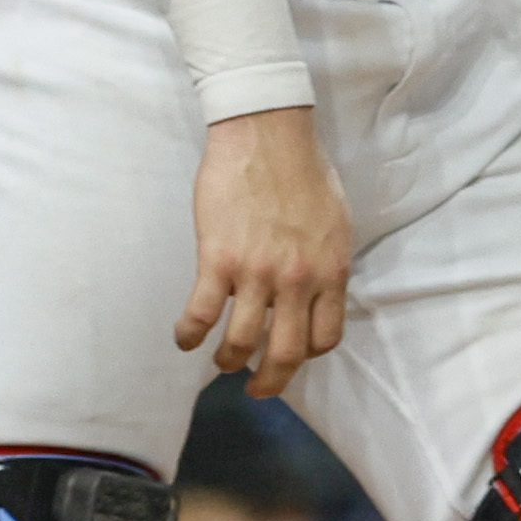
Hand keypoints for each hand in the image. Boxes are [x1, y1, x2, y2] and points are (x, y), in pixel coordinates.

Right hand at [181, 106, 352, 394]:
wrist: (267, 131)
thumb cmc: (304, 169)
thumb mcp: (336, 222)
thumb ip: (326, 261)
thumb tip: (317, 288)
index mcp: (331, 270)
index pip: (327, 336)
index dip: (309, 354)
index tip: (294, 355)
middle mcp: (297, 280)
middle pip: (287, 353)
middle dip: (271, 382)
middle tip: (257, 389)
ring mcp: (256, 272)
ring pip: (241, 342)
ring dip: (228, 361)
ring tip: (221, 362)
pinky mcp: (218, 259)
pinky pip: (200, 314)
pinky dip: (189, 335)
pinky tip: (185, 339)